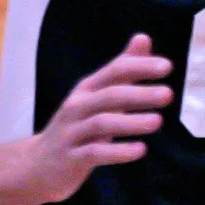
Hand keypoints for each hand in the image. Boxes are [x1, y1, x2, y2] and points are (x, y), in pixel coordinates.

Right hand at [23, 35, 172, 201]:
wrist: (37, 166)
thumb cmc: (77, 127)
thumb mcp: (97, 97)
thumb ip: (122, 71)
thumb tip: (143, 38)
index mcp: (87, 89)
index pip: (114, 71)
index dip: (139, 66)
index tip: (167, 66)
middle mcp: (78, 106)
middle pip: (109, 95)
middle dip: (138, 93)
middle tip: (168, 94)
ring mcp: (72, 133)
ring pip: (102, 123)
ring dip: (131, 122)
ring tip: (157, 121)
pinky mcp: (71, 159)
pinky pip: (95, 153)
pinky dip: (118, 152)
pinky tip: (140, 150)